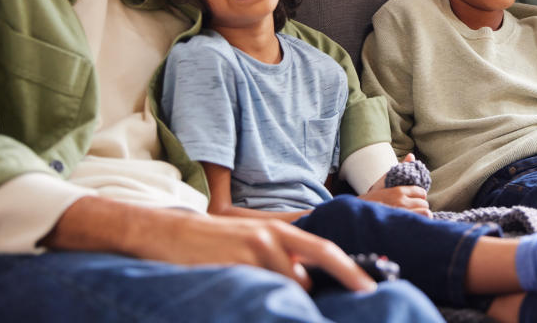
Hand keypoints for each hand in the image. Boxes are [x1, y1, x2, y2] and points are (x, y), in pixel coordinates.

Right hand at [44, 196, 375, 292]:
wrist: (165, 233)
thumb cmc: (209, 245)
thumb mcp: (248, 245)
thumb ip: (278, 260)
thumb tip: (306, 283)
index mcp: (278, 232)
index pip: (324, 249)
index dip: (350, 267)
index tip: (372, 285)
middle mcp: (272, 235)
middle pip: (322, 254)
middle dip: (350, 273)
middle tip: (370, 292)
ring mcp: (255, 245)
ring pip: (292, 280)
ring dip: (294, 296)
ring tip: (285, 305)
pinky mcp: (237, 258)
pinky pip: (265, 285)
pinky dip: (270, 297)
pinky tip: (260, 301)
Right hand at [358, 154, 431, 216]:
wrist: (361, 212)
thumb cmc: (375, 196)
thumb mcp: (386, 180)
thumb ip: (401, 168)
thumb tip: (411, 155)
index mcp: (399, 191)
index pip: (421, 192)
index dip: (420, 196)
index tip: (414, 199)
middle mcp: (401, 203)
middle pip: (424, 204)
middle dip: (421, 206)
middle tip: (414, 208)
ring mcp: (401, 215)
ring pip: (425, 213)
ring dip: (422, 215)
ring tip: (415, 216)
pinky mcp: (401, 225)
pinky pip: (420, 223)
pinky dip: (419, 222)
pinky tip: (413, 222)